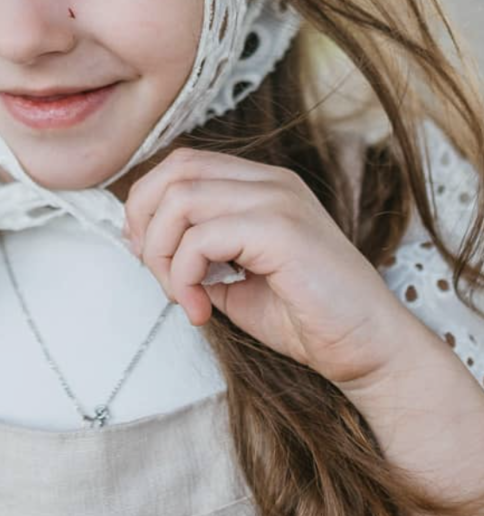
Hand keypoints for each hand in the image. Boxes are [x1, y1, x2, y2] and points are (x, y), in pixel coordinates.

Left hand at [124, 148, 422, 387]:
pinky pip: (201, 238)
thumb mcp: (233, 279)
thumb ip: (194, 253)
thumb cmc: (307, 318)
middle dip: (145, 221)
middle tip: (155, 272)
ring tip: (183, 295)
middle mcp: (271, 182)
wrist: (371, 352)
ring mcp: (278, 200)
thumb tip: (143, 245)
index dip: (148, 204)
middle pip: (175, 170)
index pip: (182, 164)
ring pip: (180, 199)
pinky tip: (200, 307)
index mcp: (261, 184)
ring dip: (162, 253)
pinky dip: (183, 274)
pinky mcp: (282, 230)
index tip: (145, 253)